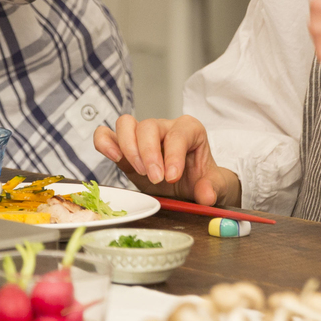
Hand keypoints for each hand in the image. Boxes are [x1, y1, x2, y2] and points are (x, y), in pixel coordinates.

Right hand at [92, 114, 240, 207]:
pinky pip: (107, 134)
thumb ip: (212, 188)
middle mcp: (164, 128)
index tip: (172, 176)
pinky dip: (105, 142)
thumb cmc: (201, 179)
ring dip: (129, 148)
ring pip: (126, 124)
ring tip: (139, 171)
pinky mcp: (124, 147)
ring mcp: (142, 136)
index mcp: (189, 130)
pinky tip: (113, 157)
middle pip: (149, 126)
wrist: (189, 186)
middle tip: (155, 179)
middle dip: (149, 154)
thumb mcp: (214, 185)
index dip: (173, 154)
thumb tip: (206, 196)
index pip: (179, 133)